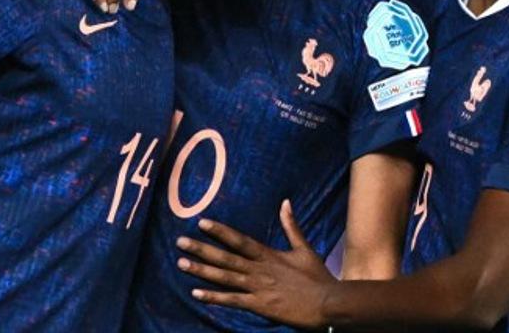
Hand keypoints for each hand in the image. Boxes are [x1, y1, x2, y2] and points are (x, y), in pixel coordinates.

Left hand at [177, 200, 336, 328]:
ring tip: (181, 263)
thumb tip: (285, 202)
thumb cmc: (317, 277)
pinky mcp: (259, 305)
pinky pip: (232, 300)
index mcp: (269, 255)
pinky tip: (196, 293)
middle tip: (180, 242)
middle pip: (226, 257)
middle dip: (202, 249)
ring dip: (202, 270)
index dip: (220, 231)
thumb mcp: (305, 248)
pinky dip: (214, 297)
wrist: (328, 303)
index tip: (202, 223)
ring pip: (224, 277)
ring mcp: (258, 288)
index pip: (240, 240)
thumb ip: (292, 226)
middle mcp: (260, 269)